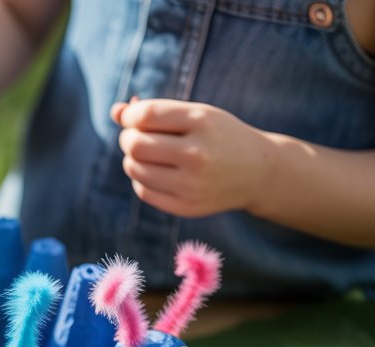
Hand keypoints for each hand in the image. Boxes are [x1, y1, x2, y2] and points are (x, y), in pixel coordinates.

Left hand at [112, 99, 274, 218]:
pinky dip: (141, 179)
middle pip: (135, 145)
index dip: (130, 115)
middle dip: (128, 138)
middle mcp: (197, 154)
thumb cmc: (219, 136)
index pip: (146, 115)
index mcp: (202, 122)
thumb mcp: (196, 114)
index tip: (134, 118)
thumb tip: (115, 111)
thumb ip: (156, 111)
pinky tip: (157, 172)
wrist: (258, 172)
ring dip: (132, 159)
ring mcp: (192, 185)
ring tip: (148, 155)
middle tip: (136, 137)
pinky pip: (143, 191)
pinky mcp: (186, 207)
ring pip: (134, 168)